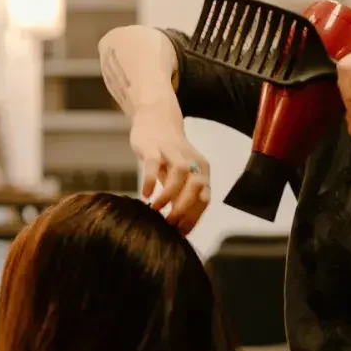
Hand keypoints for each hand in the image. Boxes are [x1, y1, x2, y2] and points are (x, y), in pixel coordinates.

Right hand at [129, 103, 210, 234]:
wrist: (156, 118)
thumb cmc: (169, 153)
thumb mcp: (179, 176)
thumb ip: (181, 197)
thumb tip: (181, 228)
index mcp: (202, 169)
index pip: (205, 198)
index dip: (194, 217)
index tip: (180, 232)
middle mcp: (191, 160)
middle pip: (196, 186)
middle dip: (184, 209)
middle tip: (169, 224)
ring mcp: (172, 152)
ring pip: (179, 174)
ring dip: (169, 196)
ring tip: (156, 210)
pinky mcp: (153, 146)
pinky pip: (154, 164)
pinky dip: (150, 181)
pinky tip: (145, 195)